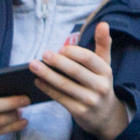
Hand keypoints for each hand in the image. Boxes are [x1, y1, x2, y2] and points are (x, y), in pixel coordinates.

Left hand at [31, 21, 128, 139]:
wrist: (106, 115)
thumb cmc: (100, 82)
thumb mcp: (104, 65)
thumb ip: (103, 44)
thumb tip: (103, 23)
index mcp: (105, 72)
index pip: (90, 59)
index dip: (74, 53)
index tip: (60, 48)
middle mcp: (101, 86)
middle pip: (76, 72)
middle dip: (58, 62)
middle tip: (43, 54)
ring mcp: (90, 100)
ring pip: (65, 86)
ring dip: (47, 75)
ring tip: (33, 65)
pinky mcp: (80, 112)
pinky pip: (60, 98)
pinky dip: (47, 89)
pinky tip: (37, 80)